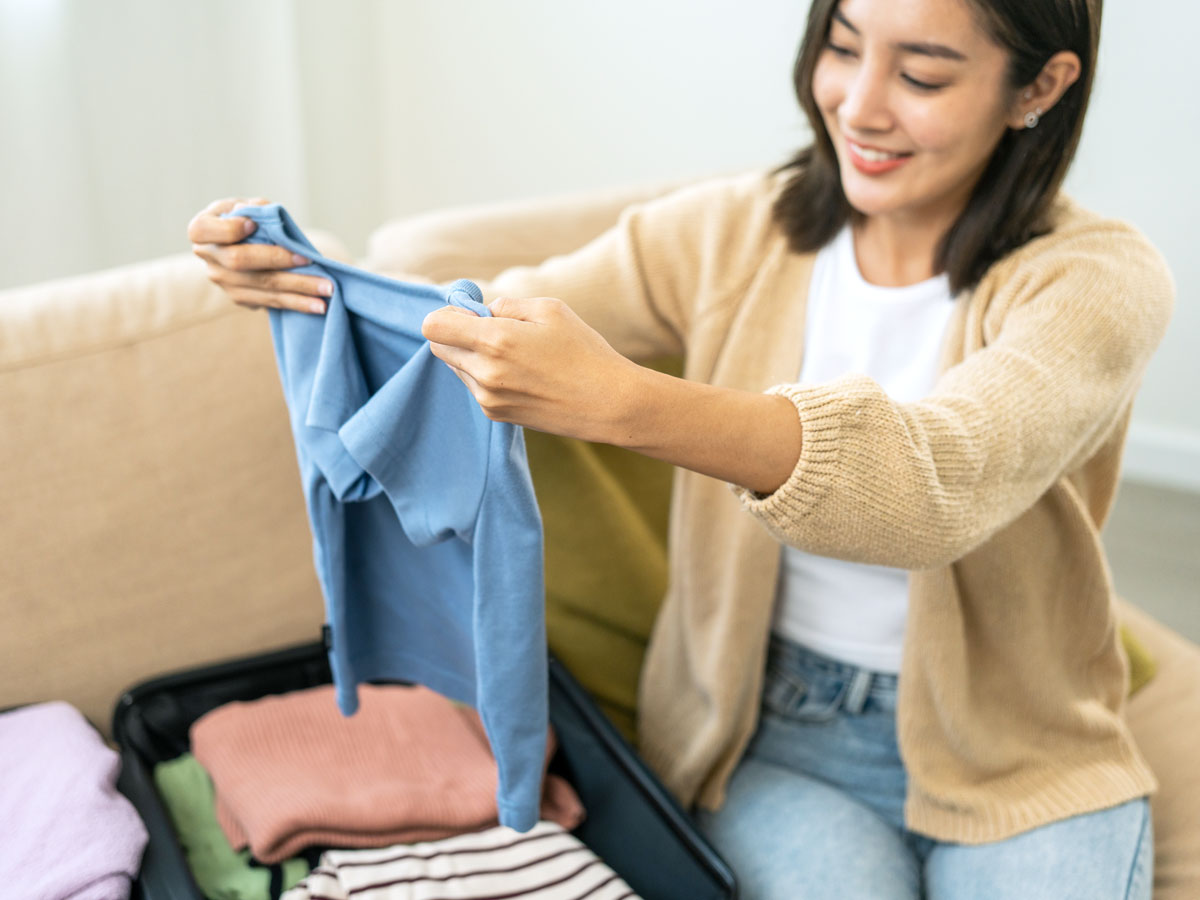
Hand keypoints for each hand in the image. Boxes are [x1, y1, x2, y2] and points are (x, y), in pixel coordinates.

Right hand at [187, 197, 332, 313]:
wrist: (246, 241)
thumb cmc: (249, 217)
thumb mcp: (249, 206)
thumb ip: (257, 210)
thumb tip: (265, 218)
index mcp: (201, 229)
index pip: (206, 231)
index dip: (229, 229)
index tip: (254, 225)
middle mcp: (208, 257)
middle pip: (240, 262)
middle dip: (277, 261)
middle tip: (309, 260)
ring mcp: (223, 281)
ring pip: (261, 288)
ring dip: (297, 292)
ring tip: (326, 291)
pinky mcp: (240, 298)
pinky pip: (270, 302)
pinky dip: (296, 304)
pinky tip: (318, 305)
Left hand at [422, 296, 641, 442]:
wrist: (608, 404)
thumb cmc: (584, 351)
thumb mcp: (550, 310)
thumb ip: (506, 305)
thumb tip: (482, 310)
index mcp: (495, 340)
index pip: (434, 327)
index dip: (448, 314)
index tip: (472, 313)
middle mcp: (484, 372)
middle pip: (440, 348)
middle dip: (458, 334)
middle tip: (495, 331)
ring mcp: (487, 398)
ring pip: (457, 367)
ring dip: (473, 356)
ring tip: (517, 355)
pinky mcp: (495, 414)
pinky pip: (475, 387)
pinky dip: (487, 376)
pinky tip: (522, 375)